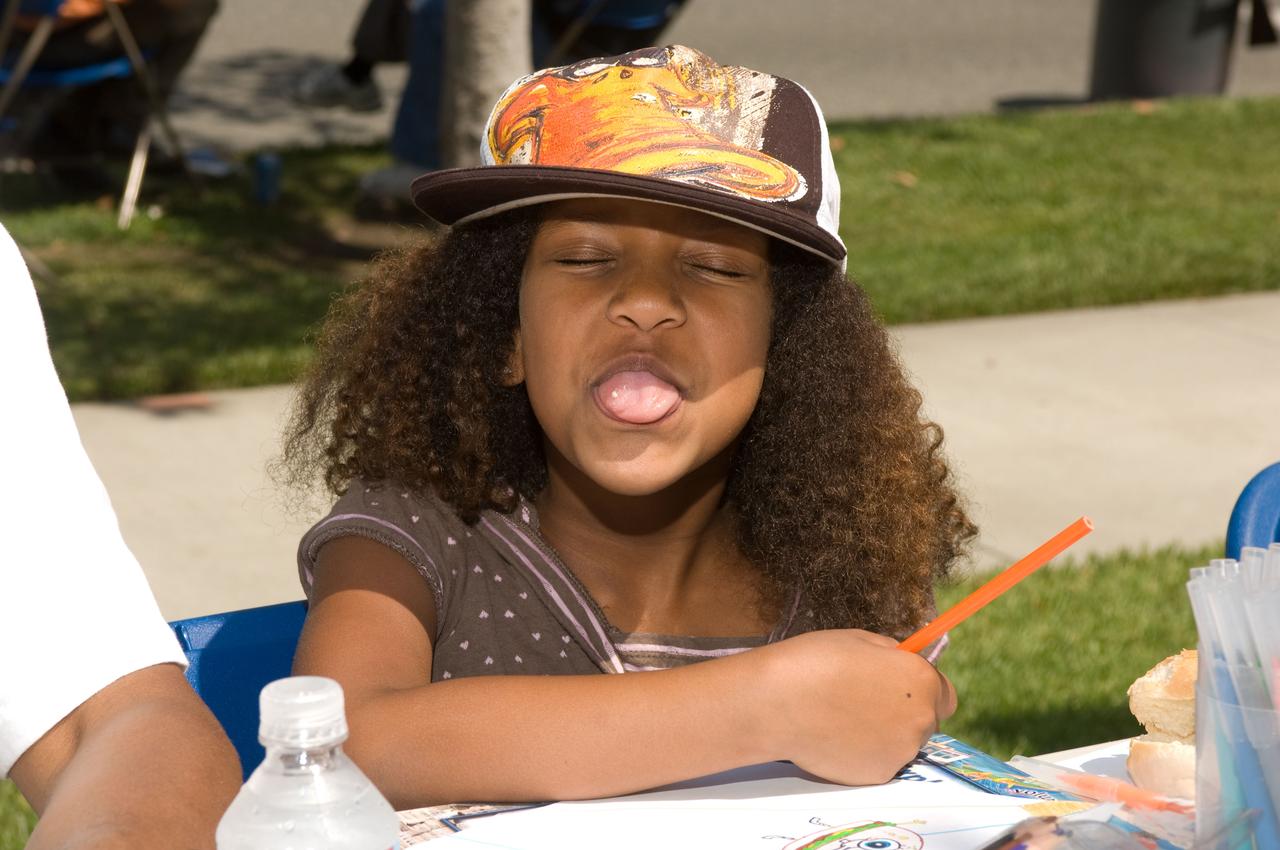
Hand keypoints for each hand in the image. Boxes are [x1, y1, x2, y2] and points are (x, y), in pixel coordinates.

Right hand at [756, 629, 955, 785]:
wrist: (777, 703)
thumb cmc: (814, 661)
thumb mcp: (860, 639)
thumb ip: (891, 656)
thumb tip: (900, 663)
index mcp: (921, 681)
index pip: (945, 693)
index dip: (922, 688)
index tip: (901, 686)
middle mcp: (920, 721)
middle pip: (926, 720)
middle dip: (903, 712)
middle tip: (865, 701)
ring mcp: (900, 752)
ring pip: (902, 743)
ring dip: (884, 733)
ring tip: (843, 717)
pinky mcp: (877, 775)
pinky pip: (880, 761)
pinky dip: (864, 752)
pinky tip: (836, 736)